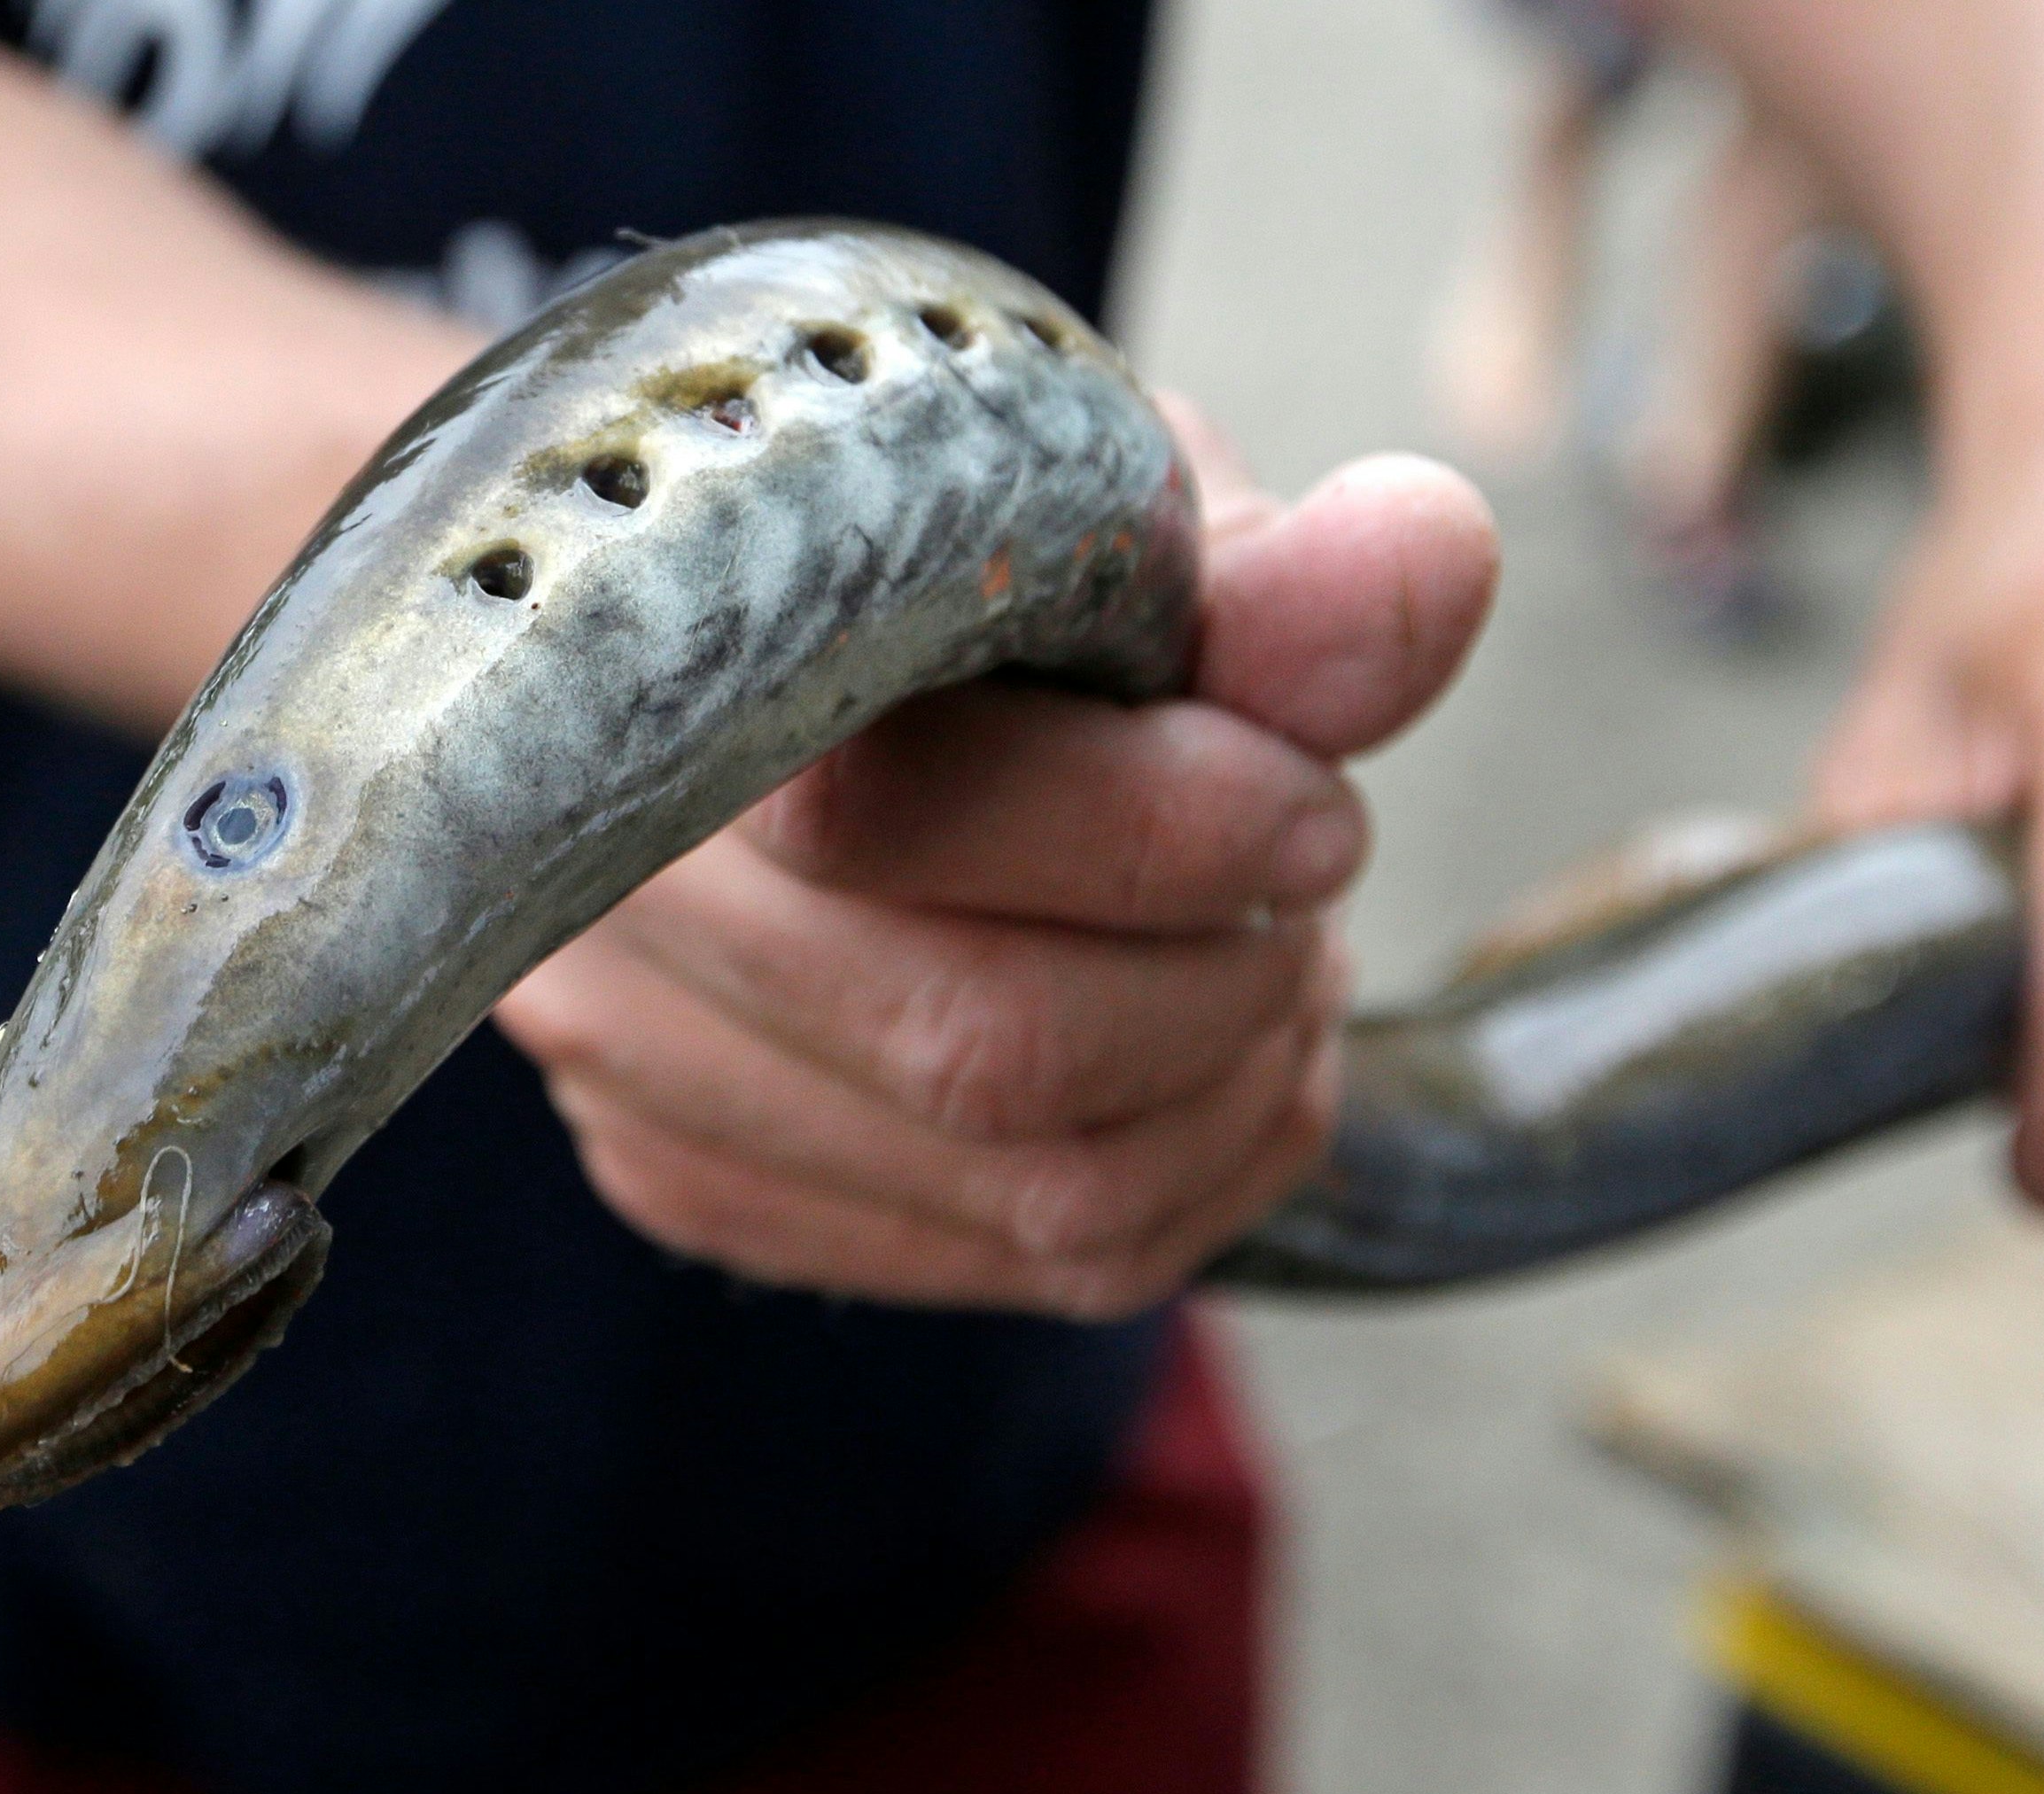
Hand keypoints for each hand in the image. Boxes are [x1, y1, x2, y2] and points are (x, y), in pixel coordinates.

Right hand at [493, 407, 1495, 1315]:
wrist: (743, 629)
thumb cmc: (943, 550)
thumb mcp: (1109, 514)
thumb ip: (1268, 574)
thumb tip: (1436, 557)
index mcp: (675, 655)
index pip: (918, 819)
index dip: (1175, 835)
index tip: (1313, 807)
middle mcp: (607, 878)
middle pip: (989, 1051)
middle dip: (1226, 991)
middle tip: (1307, 902)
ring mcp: (625, 1050)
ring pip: (1029, 1196)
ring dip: (1231, 1103)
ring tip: (1276, 975)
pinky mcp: (685, 1168)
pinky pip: (1007, 1263)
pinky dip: (1176, 1184)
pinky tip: (1198, 1064)